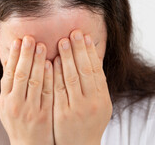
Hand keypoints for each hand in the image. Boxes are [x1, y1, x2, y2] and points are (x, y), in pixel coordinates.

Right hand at [0, 36, 53, 144]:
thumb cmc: (19, 122)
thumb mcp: (8, 105)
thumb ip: (9, 85)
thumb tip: (9, 60)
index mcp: (6, 100)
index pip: (9, 74)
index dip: (14, 57)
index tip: (19, 40)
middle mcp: (16, 104)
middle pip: (21, 75)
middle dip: (25, 55)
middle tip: (30, 37)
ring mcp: (31, 110)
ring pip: (34, 82)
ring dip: (37, 62)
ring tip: (41, 45)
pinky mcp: (45, 114)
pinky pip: (47, 93)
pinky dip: (48, 77)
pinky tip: (51, 64)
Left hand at [53, 29, 111, 144]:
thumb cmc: (89, 123)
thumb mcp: (99, 105)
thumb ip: (96, 84)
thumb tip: (92, 58)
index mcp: (102, 98)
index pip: (96, 70)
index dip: (90, 52)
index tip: (85, 36)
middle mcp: (92, 103)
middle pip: (84, 71)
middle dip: (78, 50)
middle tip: (73, 32)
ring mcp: (77, 109)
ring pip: (71, 78)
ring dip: (67, 58)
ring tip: (62, 42)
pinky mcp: (62, 114)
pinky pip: (57, 90)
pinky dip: (55, 75)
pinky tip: (51, 62)